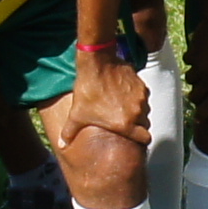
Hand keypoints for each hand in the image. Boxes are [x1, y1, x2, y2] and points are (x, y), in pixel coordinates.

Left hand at [42, 47, 146, 164]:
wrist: (97, 63)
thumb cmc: (88, 90)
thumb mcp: (76, 115)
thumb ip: (70, 132)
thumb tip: (62, 145)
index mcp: (125, 124)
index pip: (145, 138)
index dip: (141, 139)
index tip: (134, 136)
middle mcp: (137, 112)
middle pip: (145, 124)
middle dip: (137, 125)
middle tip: (125, 120)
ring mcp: (141, 97)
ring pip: (144, 110)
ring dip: (137, 110)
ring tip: (122, 106)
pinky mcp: (141, 84)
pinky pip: (143, 96)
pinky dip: (136, 97)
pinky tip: (123, 93)